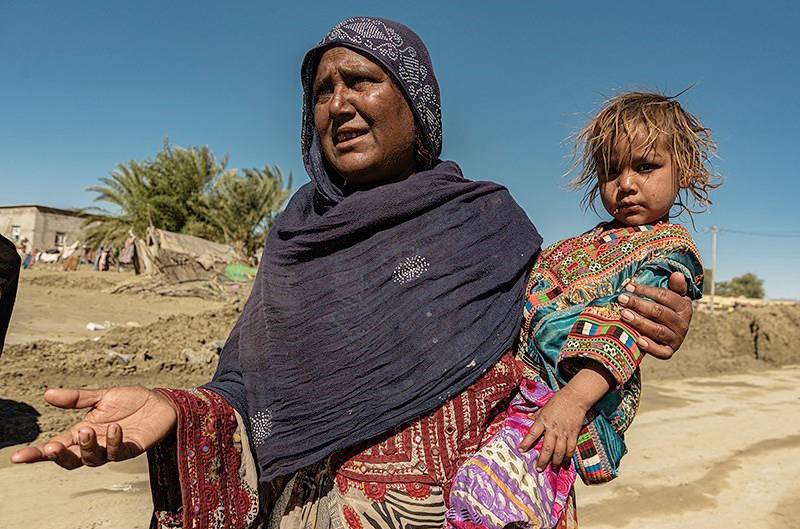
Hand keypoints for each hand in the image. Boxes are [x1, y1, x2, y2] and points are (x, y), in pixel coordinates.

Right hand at [10, 386, 176, 469]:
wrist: (162, 402)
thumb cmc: (132, 401)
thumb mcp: (103, 396)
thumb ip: (77, 398)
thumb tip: (47, 394)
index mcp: (84, 432)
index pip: (57, 446)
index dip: (37, 454)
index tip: (17, 457)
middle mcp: (95, 444)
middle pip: (70, 460)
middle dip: (59, 456)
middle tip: (52, 448)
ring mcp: (112, 449)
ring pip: (92, 460)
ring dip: (86, 447)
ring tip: (86, 430)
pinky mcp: (131, 449)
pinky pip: (118, 453)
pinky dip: (113, 442)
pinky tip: (114, 428)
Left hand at [519, 387, 586, 471]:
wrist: (575, 398)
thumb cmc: (558, 401)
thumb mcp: (544, 406)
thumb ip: (537, 414)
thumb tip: (528, 417)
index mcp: (543, 421)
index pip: (532, 434)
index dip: (526, 443)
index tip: (521, 450)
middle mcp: (552, 429)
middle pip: (547, 448)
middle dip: (543, 460)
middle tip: (539, 469)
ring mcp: (564, 432)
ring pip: (559, 451)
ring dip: (556, 461)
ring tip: (553, 468)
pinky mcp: (573, 434)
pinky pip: (571, 448)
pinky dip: (568, 456)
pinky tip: (566, 461)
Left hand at [618, 271, 692, 359]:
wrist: (672, 332)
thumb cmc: (668, 309)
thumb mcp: (674, 296)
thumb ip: (675, 286)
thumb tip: (677, 274)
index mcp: (684, 307)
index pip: (665, 296)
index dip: (646, 290)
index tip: (629, 286)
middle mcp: (683, 324)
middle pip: (659, 312)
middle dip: (638, 304)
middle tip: (622, 299)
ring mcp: (676, 339)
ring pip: (658, 330)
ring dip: (640, 322)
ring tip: (624, 314)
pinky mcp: (670, 351)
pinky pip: (662, 352)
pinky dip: (651, 347)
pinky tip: (638, 340)